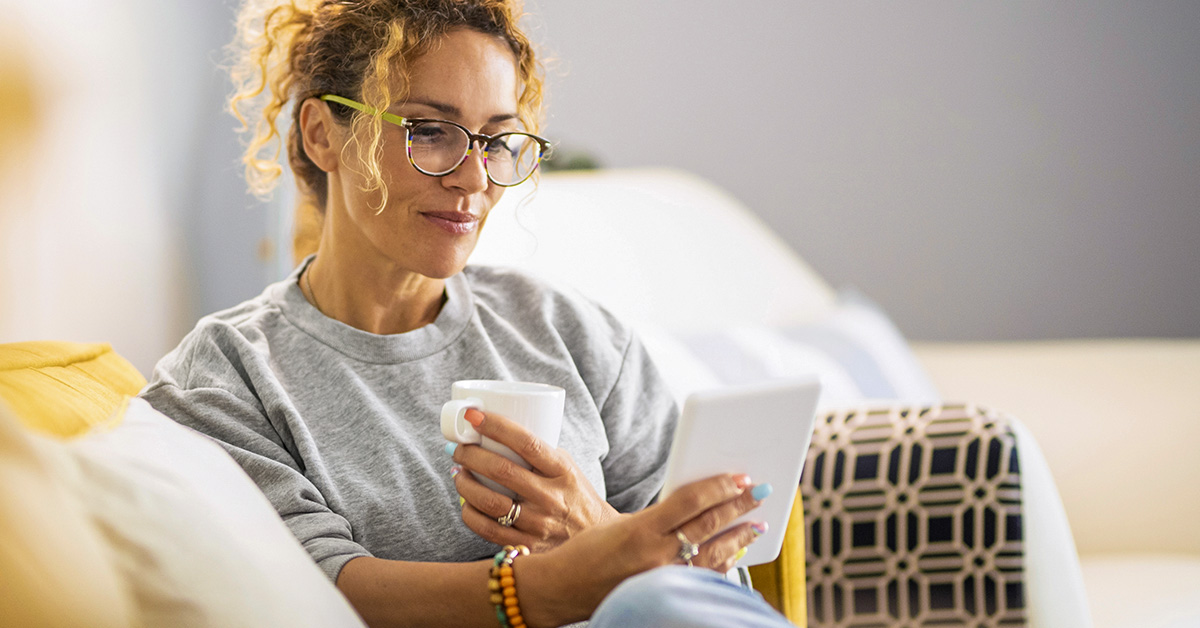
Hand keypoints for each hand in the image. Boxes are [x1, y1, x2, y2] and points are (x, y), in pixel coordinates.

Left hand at [451, 408, 617, 551]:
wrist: (595, 535)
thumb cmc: (575, 493)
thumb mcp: (566, 466)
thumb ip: (538, 452)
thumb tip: (494, 434)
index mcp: (562, 470)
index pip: (526, 442)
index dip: (496, 426)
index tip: (474, 416)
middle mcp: (551, 497)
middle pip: (501, 471)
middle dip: (471, 455)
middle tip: (460, 448)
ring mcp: (539, 524)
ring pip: (489, 502)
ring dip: (465, 484)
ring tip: (459, 473)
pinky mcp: (528, 546)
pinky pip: (487, 529)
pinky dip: (469, 513)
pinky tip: (466, 502)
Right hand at [516, 473, 770, 626]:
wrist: (561, 588)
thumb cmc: (585, 551)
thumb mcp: (620, 523)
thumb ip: (659, 516)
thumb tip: (697, 503)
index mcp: (641, 529)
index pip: (692, 502)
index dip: (721, 487)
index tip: (742, 477)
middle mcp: (655, 556)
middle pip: (709, 526)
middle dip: (739, 507)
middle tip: (761, 492)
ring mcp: (661, 579)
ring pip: (714, 555)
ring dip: (739, 537)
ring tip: (756, 523)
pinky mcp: (663, 593)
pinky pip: (703, 577)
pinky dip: (723, 563)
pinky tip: (734, 552)